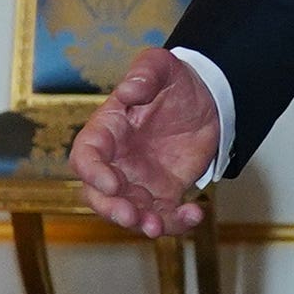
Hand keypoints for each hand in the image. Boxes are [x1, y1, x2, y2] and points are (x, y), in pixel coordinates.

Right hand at [71, 48, 220, 236]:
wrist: (207, 97)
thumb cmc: (174, 80)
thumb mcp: (161, 66)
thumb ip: (144, 73)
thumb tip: (130, 90)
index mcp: (107, 131)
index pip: (86, 156)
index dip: (93, 172)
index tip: (112, 183)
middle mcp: (117, 161)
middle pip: (98, 194)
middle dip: (110, 209)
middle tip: (130, 216)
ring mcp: (139, 180)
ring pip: (129, 211)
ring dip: (140, 223)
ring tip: (157, 227)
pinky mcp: (164, 192)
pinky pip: (164, 215)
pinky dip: (177, 222)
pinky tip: (195, 213)